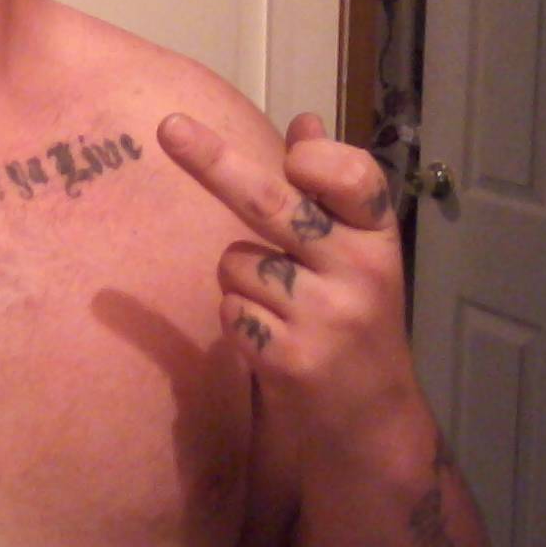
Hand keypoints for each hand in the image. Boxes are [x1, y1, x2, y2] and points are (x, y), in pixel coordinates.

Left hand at [157, 111, 422, 453]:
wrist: (369, 425)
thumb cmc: (351, 320)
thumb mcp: (354, 254)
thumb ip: (327, 191)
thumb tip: (304, 121)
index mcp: (378, 238)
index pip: (354, 177)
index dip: (318, 160)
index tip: (292, 156)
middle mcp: (360, 272)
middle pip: (272, 203)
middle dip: (214, 162)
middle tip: (168, 126)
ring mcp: (326, 317)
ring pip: (235, 261)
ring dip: (241, 281)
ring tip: (279, 310)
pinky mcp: (291, 357)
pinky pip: (228, 308)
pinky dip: (237, 318)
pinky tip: (271, 340)